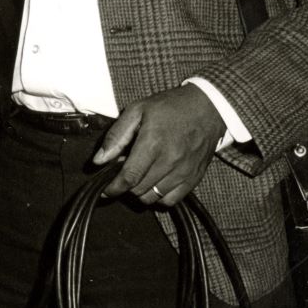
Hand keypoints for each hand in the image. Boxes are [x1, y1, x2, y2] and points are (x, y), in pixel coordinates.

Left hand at [92, 84, 224, 205]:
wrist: (208, 108)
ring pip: (153, 197)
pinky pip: (171, 200)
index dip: (113, 189)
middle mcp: (170, 161)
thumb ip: (116, 136)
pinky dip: (158, 197)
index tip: (105, 190)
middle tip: (123, 173)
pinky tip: (154, 183)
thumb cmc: (170, 107)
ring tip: (138, 177)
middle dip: (125, 187)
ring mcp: (184, 172)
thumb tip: (98, 160)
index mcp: (152, 143)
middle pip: (139, 190)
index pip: (129, 177)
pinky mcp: (194, 178)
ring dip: (140, 192)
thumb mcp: (137, 110)